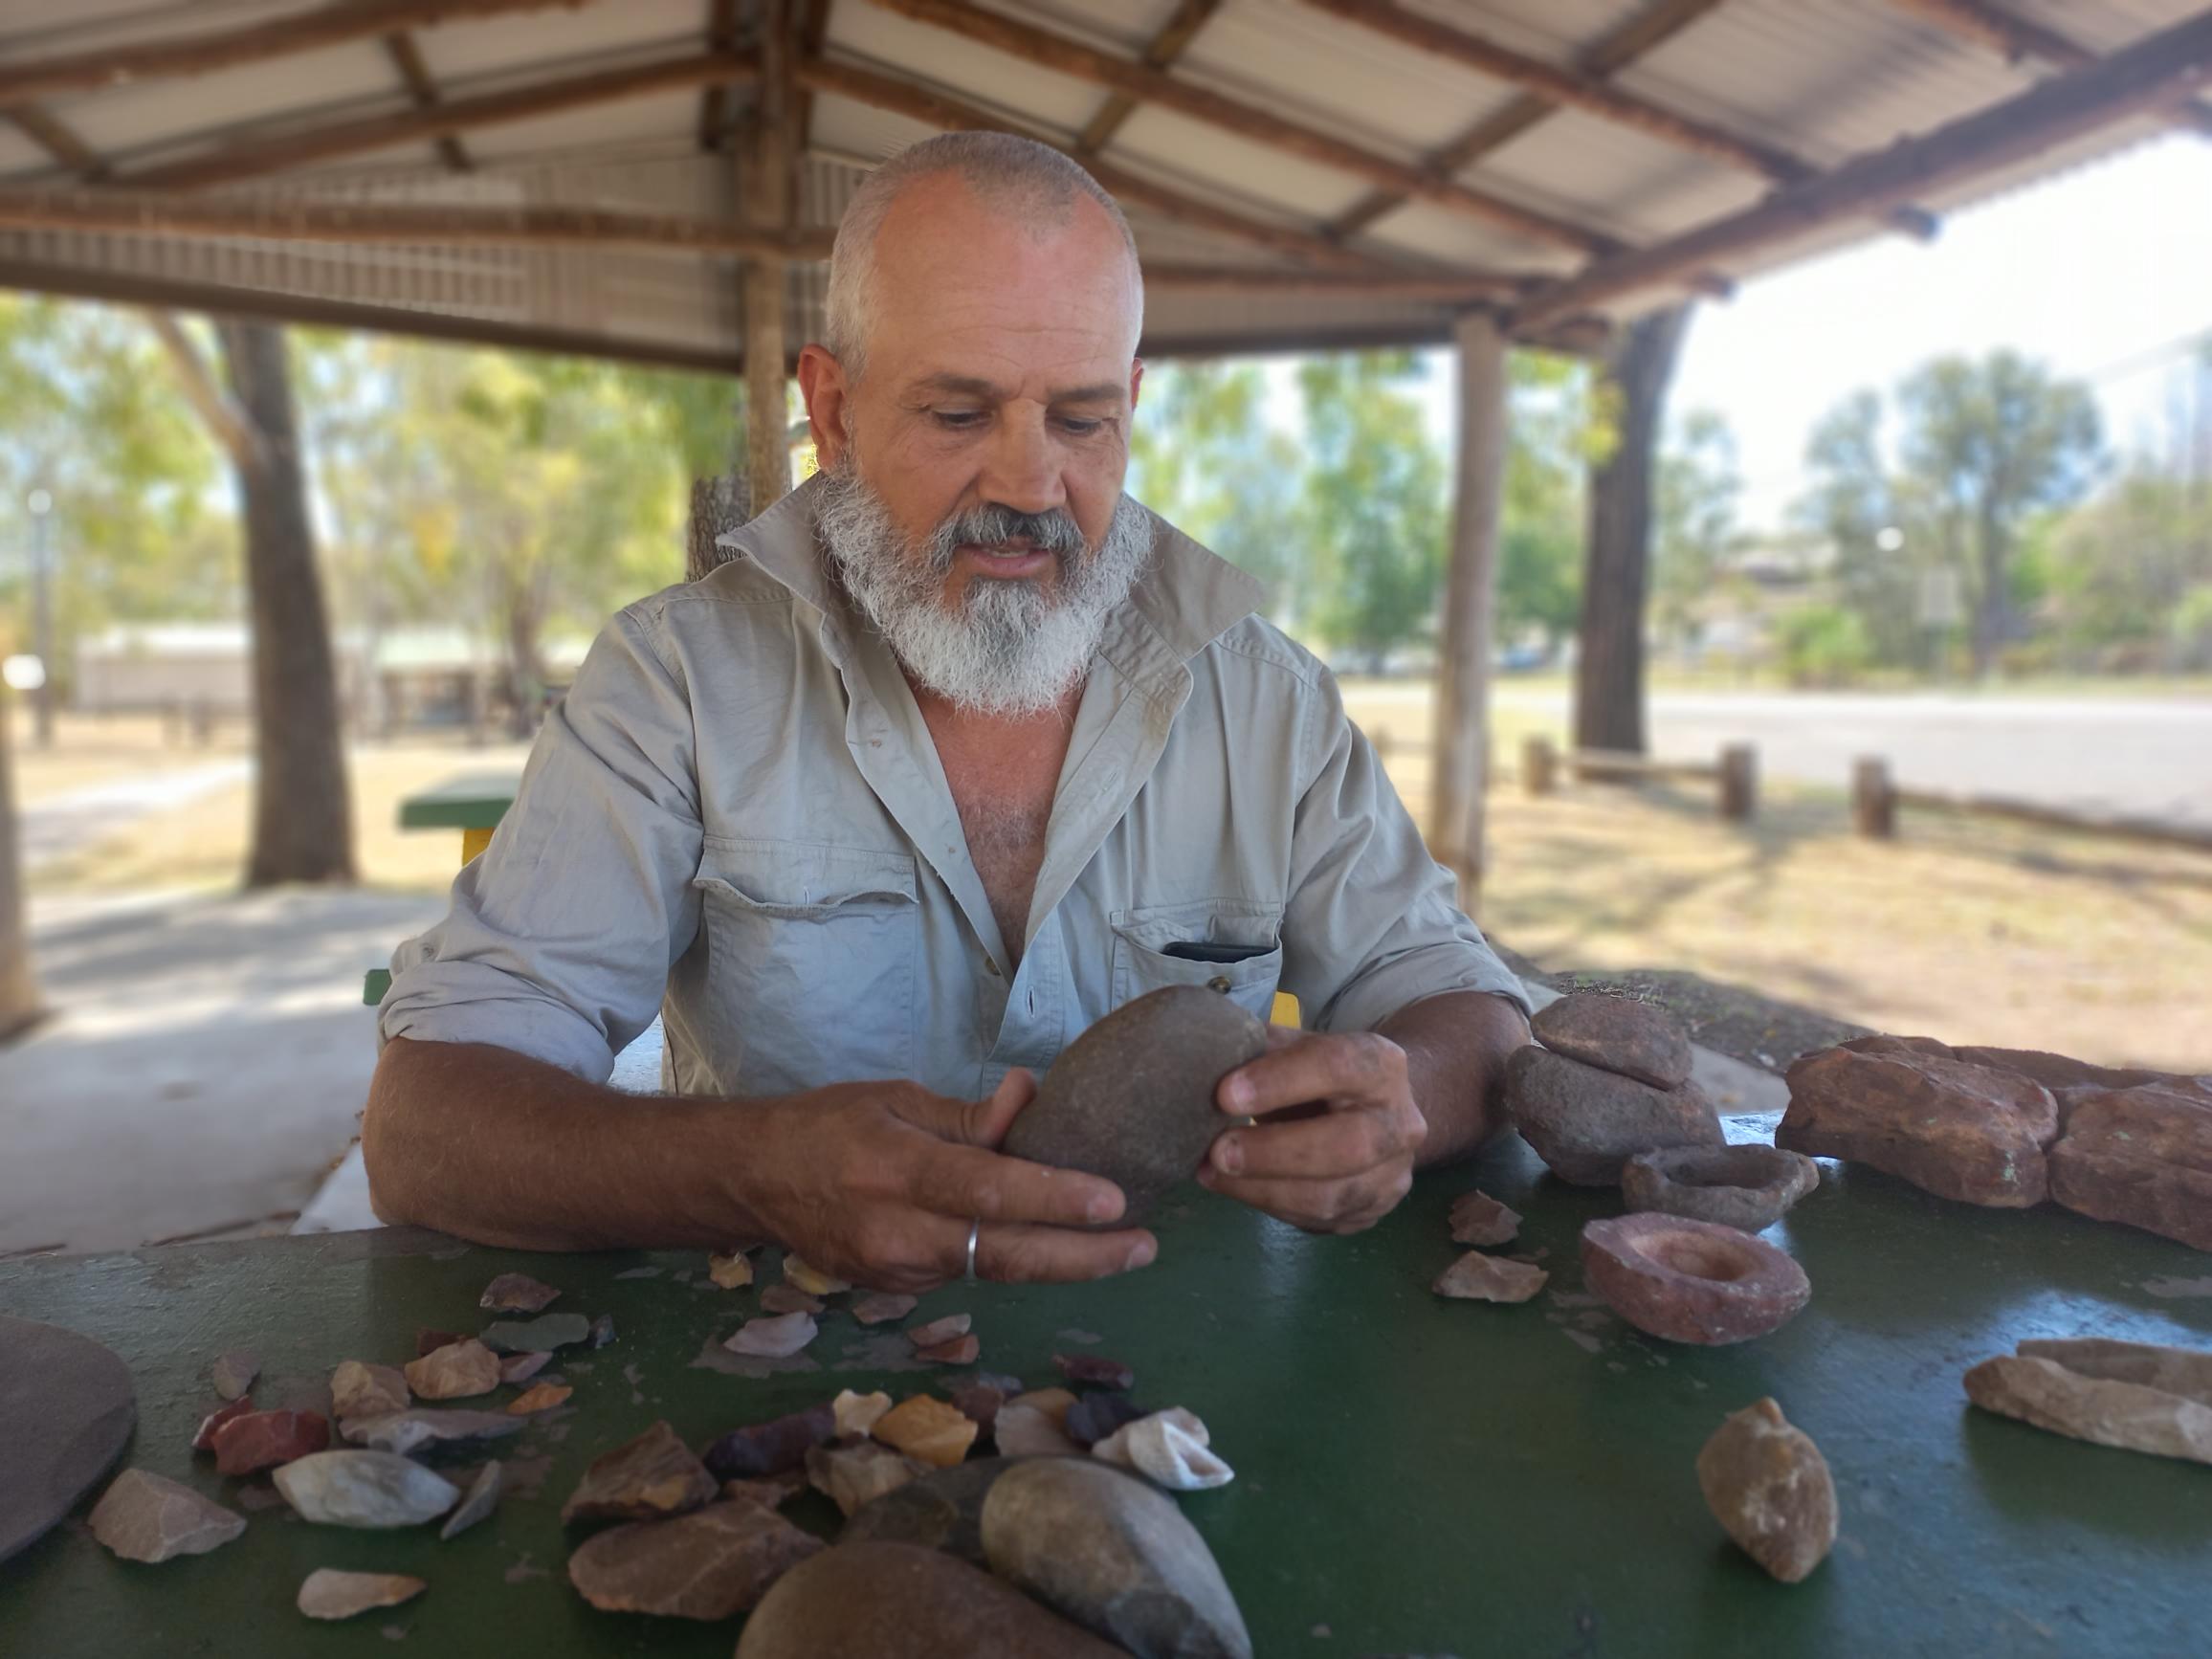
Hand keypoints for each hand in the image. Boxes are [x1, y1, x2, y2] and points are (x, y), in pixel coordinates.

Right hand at [737, 1071, 1155, 1291]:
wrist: (751, 1181)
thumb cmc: (827, 1125)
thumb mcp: (896, 1098)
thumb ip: (969, 1115)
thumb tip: (1033, 1098)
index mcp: (897, 1171)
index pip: (990, 1192)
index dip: (1055, 1198)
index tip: (1113, 1200)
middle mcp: (898, 1233)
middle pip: (1006, 1256)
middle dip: (1084, 1257)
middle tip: (1145, 1247)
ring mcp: (896, 1273)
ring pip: (993, 1271)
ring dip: (1058, 1260)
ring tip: (1121, 1244)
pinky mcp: (896, 1292)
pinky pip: (968, 1274)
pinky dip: (1014, 1259)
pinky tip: (1053, 1245)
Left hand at [1198, 1027, 1425, 1232]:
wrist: (1380, 1112)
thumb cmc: (1323, 1074)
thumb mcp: (1300, 1047)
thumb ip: (1263, 1051)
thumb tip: (1210, 1061)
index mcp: (1382, 1065)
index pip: (1336, 1067)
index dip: (1279, 1081)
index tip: (1225, 1095)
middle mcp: (1400, 1122)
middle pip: (1347, 1144)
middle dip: (1274, 1152)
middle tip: (1218, 1151)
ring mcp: (1392, 1175)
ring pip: (1331, 1196)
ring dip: (1262, 1189)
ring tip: (1212, 1173)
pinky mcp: (1372, 1212)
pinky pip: (1319, 1221)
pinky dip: (1269, 1205)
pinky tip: (1235, 1188)